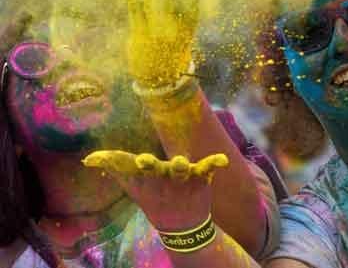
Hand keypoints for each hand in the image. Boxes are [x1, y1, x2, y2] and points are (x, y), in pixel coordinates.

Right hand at [83, 151, 227, 230]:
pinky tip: (222, 159)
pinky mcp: (200, 176)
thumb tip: (89, 158)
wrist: (182, 226)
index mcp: (143, 176)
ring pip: (179, 168)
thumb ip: (114, 167)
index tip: (93, 157)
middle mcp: (161, 175)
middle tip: (141, 160)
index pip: (124, 165)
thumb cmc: (154, 198)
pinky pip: (208, 167)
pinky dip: (215, 163)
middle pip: (153, 167)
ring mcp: (182, 176)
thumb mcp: (133, 185)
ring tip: (178, 161)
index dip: (110, 160)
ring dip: (178, 165)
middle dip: (148, 164)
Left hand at [125, 0, 199, 88]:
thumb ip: (180, 15)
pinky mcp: (139, 34)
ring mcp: (156, 32)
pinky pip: (135, 8)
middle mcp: (173, 31)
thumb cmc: (171, 52)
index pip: (192, 3)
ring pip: (151, 1)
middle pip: (173, 4)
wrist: (158, 79)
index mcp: (188, 30)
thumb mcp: (183, 35)